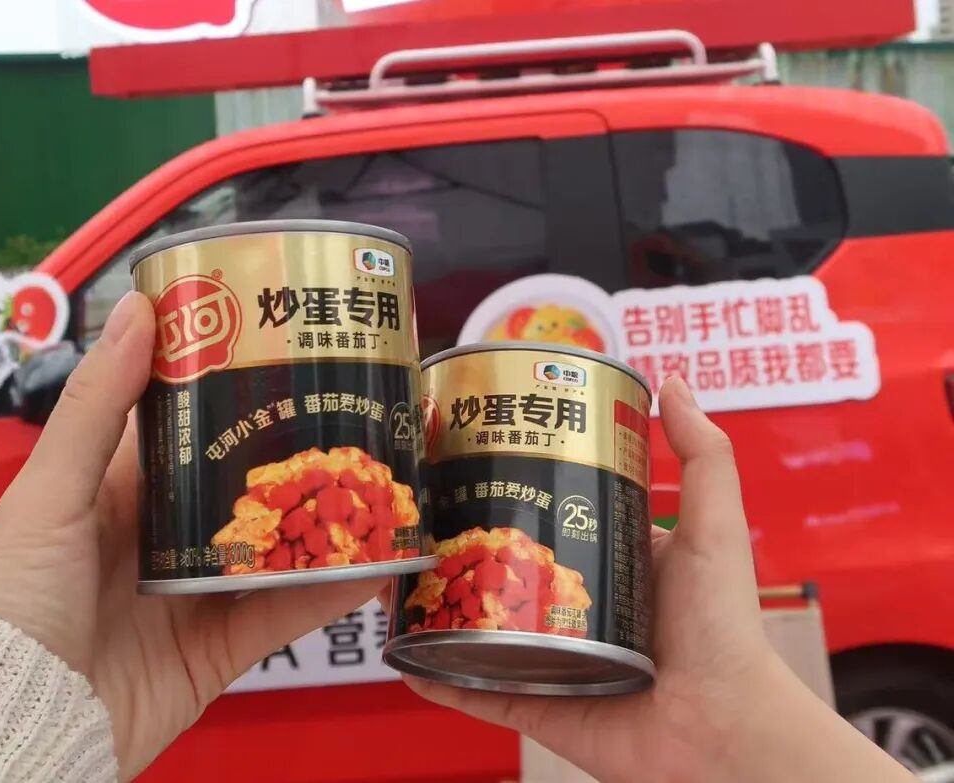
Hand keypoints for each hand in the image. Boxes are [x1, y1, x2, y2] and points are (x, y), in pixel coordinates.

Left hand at [0, 292, 381, 779]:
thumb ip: (99, 407)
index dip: (228, 387)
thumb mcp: (50, 493)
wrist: (18, 724)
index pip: (183, 426)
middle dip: (294, 452)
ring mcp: (197, 592)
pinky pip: (287, 612)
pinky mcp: (222, 647)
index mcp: (119, 491)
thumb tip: (140, 311)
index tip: (279, 347)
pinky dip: (331, 589)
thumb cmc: (14, 602)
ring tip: (379, 479)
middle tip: (353, 409)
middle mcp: (164, 536)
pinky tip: (376, 560)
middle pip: (242, 484)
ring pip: (275, 545)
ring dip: (324, 519)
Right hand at [402, 377, 914, 782]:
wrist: (724, 729)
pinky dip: (438, 677)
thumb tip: (675, 382)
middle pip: (506, 570)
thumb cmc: (725, 629)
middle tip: (419, 517)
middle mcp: (577, 609)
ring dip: (439, 607)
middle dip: (462, 549)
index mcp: (610, 565)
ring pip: (481, 627)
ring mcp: (552, 658)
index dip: (514, 490)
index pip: (550, 518)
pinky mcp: (538, 703)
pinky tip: (404, 654)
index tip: (471, 459)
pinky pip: (476, 690)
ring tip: (399, 577)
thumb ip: (702, 456)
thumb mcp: (712, 528)